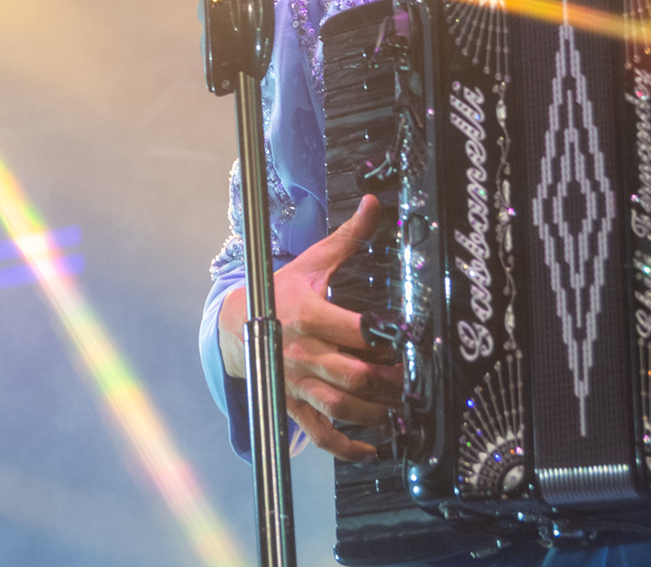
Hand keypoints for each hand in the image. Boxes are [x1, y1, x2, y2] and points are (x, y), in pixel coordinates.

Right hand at [218, 195, 401, 460]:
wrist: (237, 322)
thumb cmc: (283, 290)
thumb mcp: (313, 261)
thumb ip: (348, 237)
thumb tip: (373, 203)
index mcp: (308, 314)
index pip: (355, 331)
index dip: (387, 338)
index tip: (410, 339)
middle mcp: (301, 352)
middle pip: (354, 375)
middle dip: (390, 383)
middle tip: (413, 380)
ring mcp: (296, 383)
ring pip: (341, 407)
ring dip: (376, 414)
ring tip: (400, 409)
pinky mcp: (293, 405)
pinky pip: (320, 434)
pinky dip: (346, 447)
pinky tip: (371, 447)